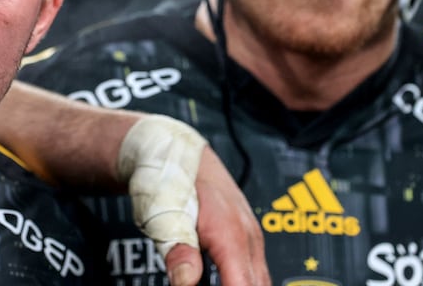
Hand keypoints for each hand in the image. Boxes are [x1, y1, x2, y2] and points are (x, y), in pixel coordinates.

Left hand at [165, 148, 269, 285]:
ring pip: (259, 278)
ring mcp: (249, 234)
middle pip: (259, 285)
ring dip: (242, 285)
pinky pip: (251, 267)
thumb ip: (179, 251)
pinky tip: (220, 280)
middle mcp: (248, 235)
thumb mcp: (164, 216)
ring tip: (209, 280)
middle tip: (198, 283)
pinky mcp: (244, 234)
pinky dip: (240, 280)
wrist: (171, 151)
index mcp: (231, 234)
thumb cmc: (166, 178)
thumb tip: (186, 282)